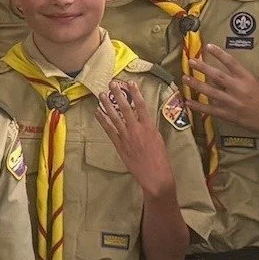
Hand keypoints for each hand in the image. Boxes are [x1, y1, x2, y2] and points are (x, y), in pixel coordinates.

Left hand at [94, 79, 174, 200]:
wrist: (155, 176)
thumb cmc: (160, 158)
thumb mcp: (158, 138)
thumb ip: (149, 126)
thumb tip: (142, 116)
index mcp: (149, 127)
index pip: (141, 106)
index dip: (135, 93)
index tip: (130, 82)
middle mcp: (136, 130)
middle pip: (125, 108)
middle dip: (118, 95)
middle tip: (111, 83)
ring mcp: (126, 137)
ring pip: (114, 117)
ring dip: (107, 105)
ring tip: (101, 94)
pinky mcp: (119, 145)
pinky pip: (109, 130)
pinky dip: (102, 121)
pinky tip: (97, 112)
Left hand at [182, 44, 258, 141]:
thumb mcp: (256, 82)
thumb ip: (240, 77)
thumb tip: (222, 70)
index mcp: (247, 78)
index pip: (231, 62)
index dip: (219, 53)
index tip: (207, 46)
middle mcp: (239, 89)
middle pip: (217, 76)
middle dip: (202, 68)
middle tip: (191, 61)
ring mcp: (233, 103)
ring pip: (211, 92)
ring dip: (196, 85)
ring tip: (185, 78)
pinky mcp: (230, 115)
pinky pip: (211, 110)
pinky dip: (199, 106)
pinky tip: (188, 102)